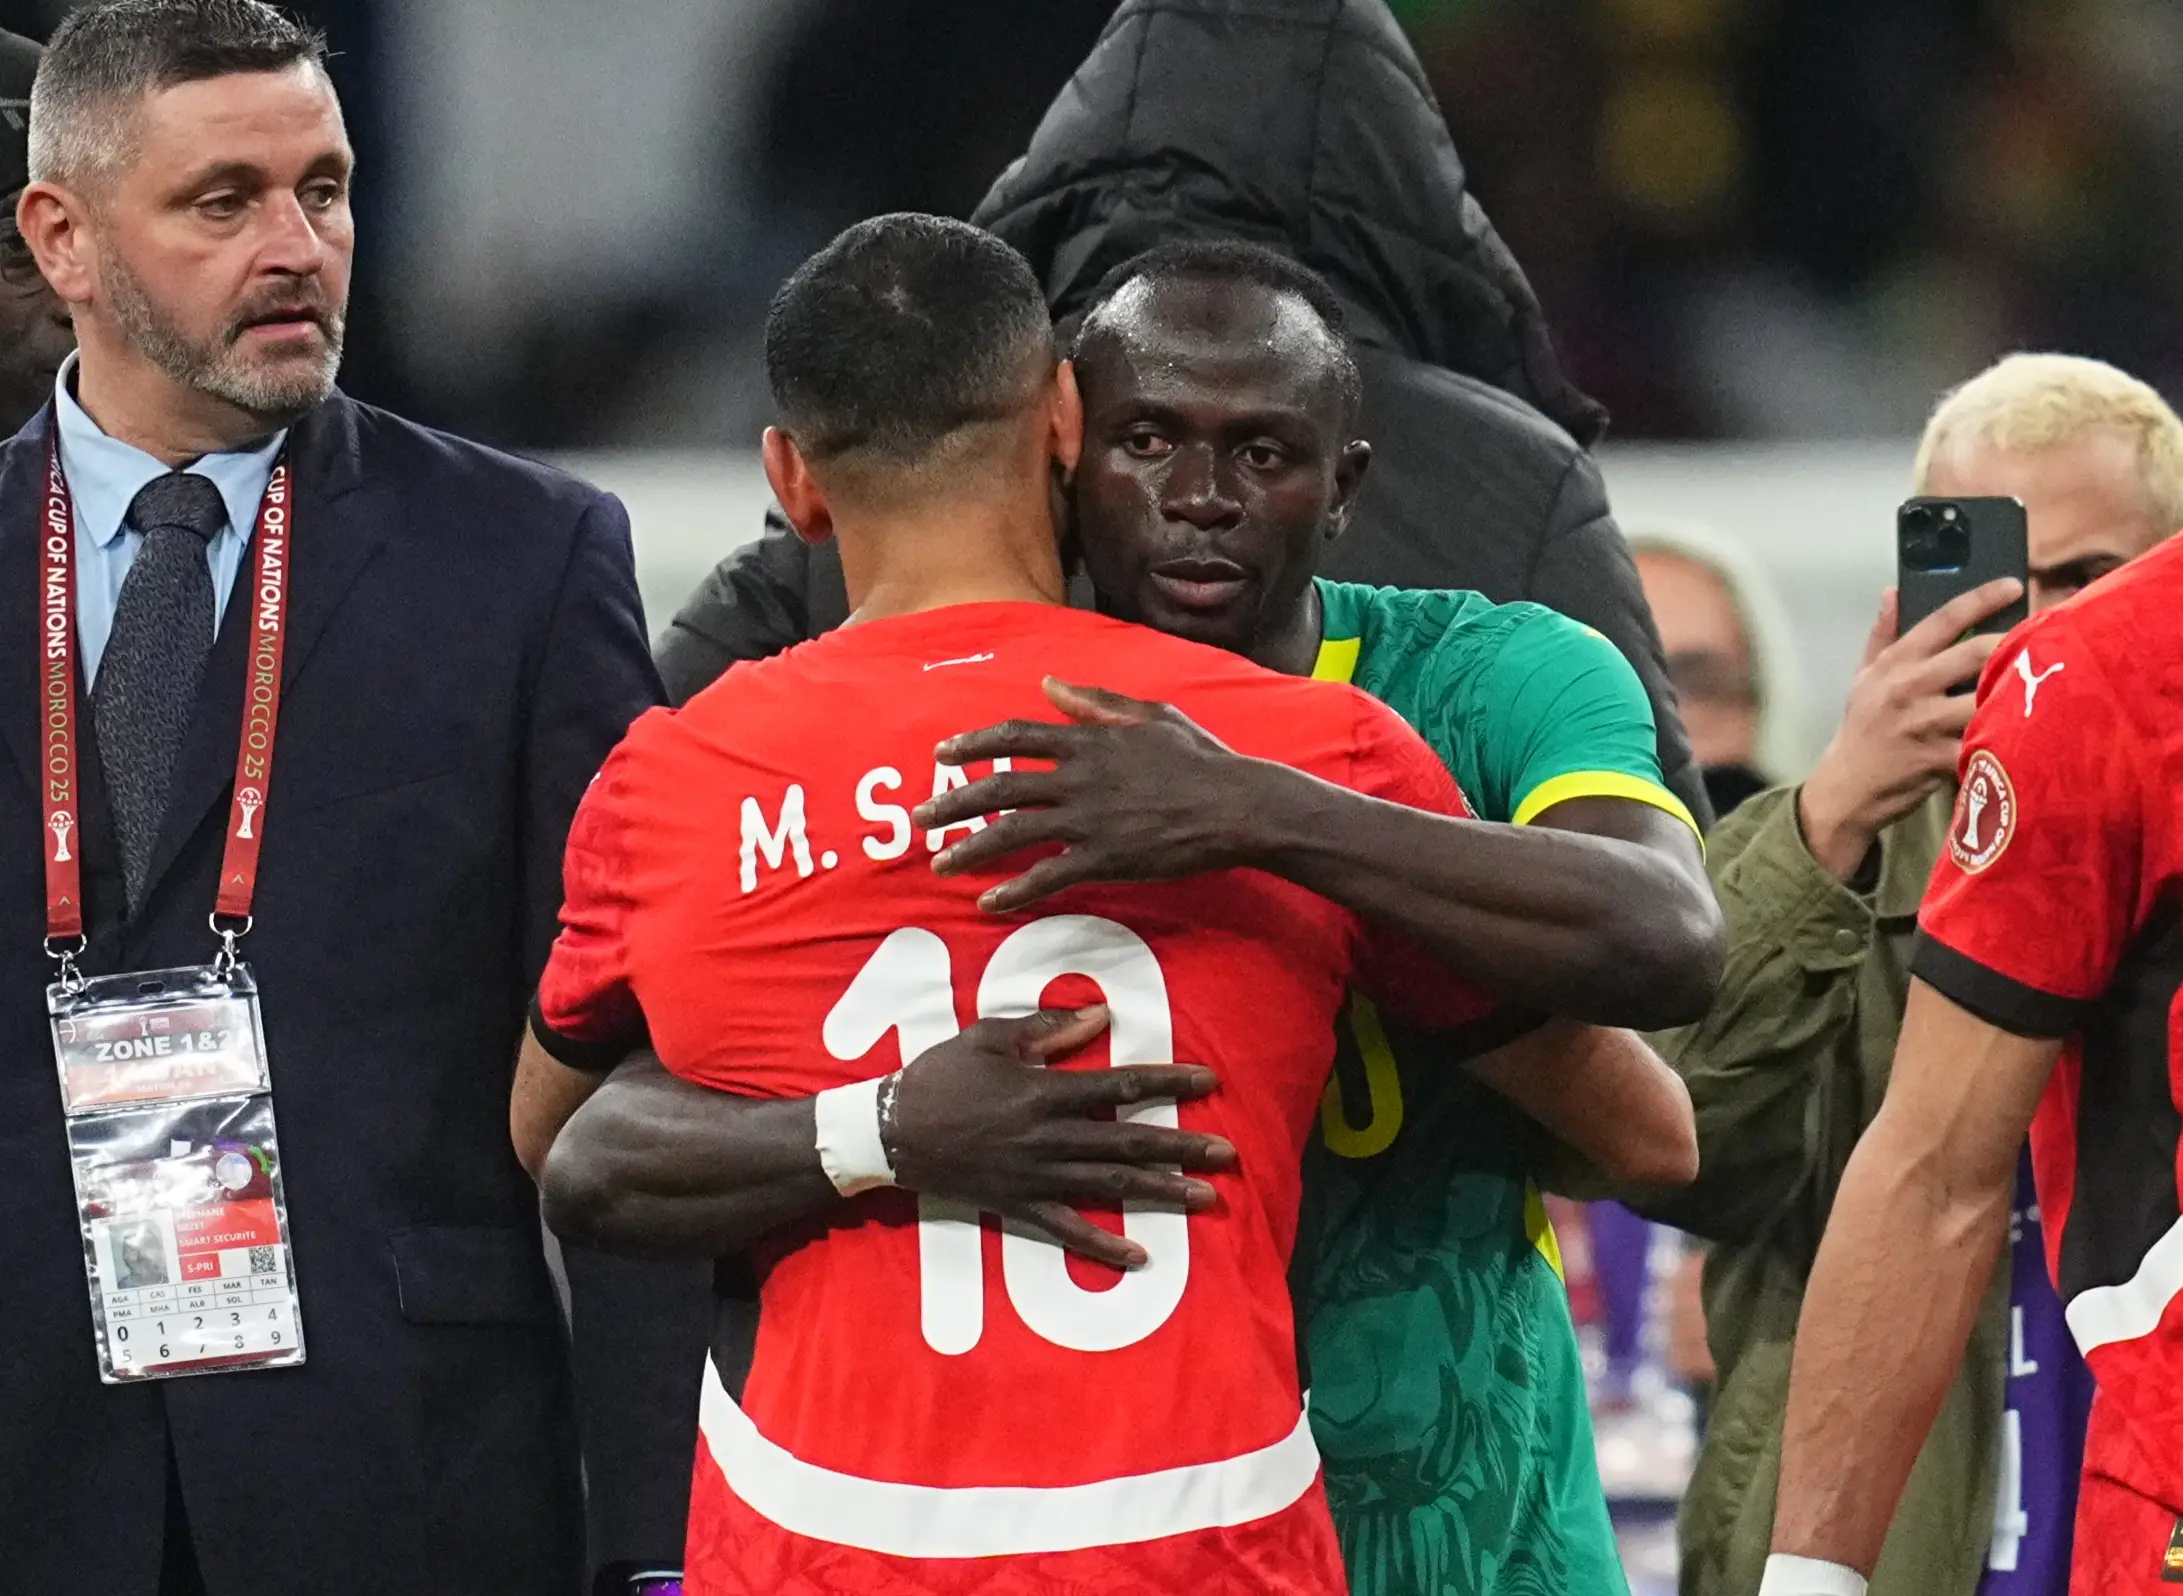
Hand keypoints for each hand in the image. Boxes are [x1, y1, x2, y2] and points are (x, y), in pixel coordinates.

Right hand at [886, 1004, 1236, 1268]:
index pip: (1121, 1086)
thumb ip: (1047, 1030)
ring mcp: (1036, 1177)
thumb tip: (1100, 1018)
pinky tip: (1140, 1257)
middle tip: (1228, 1153)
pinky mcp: (1019, 1207)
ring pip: (1111, 1187)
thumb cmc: (940, 1076)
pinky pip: (1068, 1231)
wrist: (890, 1133)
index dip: (1167, 1084)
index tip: (1208, 1082)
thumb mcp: (989, 1038)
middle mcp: (1049, 1138)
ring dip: (1162, 1194)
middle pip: (1129, 1142)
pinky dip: (1103, 1247)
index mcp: (1045, 1091)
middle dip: (1183, 1147)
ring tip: (1207, 1199)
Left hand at [914, 677, 1270, 912]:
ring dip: (970, 849)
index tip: (944, 753)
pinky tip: (989, 903)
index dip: (974, 744)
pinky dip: (1014, 891)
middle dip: (954, 802)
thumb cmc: (1200, 758)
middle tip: (922, 818)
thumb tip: (1049, 684)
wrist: (1238, 805)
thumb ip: (1094, 702)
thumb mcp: (1149, 715)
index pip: (1015, 736)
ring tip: (941, 864)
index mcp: (1088, 740)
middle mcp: (1079, 778)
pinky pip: (1047, 877)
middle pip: (999, 787)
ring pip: (1012, 832)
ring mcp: (1089, 820)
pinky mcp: (1105, 859)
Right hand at [1797, 580, 2020, 881]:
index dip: (1982, 598)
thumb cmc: (1862, 729)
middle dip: (2016, 645)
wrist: (1846, 788)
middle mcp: (1910, 687)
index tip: (2013, 585)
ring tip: (2046, 684)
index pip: (1942, 619)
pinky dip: (2008, 737)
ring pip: (1988, 697)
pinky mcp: (1938, 758)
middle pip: (1979, 652)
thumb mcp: (1864, 677)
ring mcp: (1925, 723)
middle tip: (2043, 644)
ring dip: (2020, 691)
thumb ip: (1883, 634)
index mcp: (1895, 663)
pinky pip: (1984, 742)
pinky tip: (2032, 731)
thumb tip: (1894, 591)